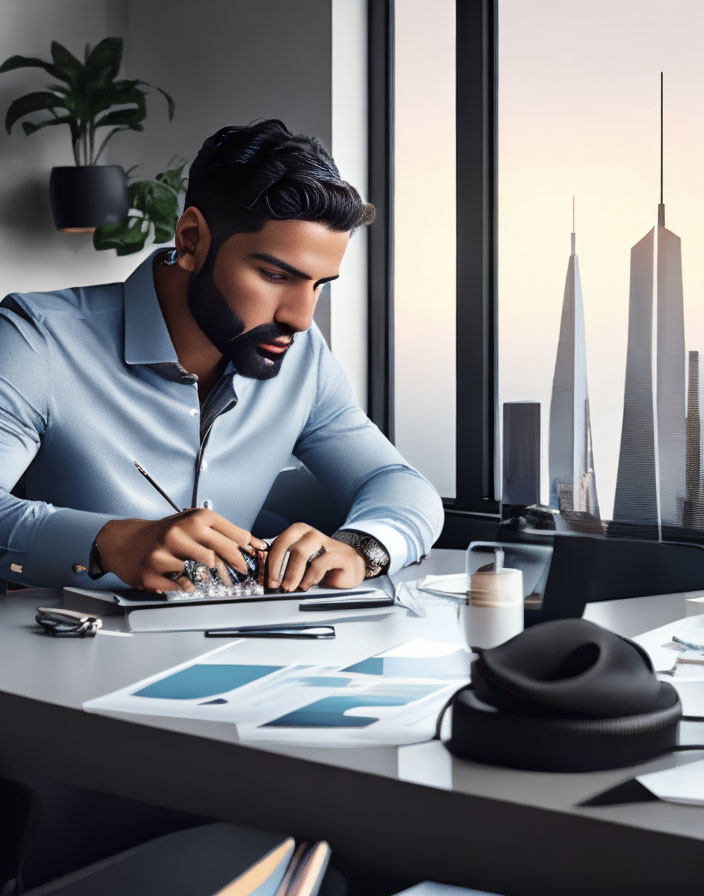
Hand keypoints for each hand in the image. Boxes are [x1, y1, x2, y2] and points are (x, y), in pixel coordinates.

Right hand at [95, 509, 267, 592]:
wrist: (124, 541)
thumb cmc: (165, 532)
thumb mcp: (192, 522)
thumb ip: (222, 531)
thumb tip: (255, 543)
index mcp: (194, 518)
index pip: (233, 535)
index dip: (249, 549)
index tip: (256, 557)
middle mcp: (179, 532)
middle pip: (219, 554)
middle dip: (235, 567)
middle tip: (239, 574)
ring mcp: (164, 553)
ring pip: (201, 571)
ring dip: (210, 578)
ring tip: (210, 576)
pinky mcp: (152, 573)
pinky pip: (182, 586)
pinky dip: (189, 586)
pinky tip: (186, 580)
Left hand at [265, 523, 364, 591]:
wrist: (349, 566)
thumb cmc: (321, 564)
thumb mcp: (300, 562)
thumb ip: (285, 564)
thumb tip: (265, 576)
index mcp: (298, 532)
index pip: (278, 543)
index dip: (269, 561)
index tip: (264, 578)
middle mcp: (310, 534)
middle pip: (287, 545)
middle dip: (276, 566)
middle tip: (274, 584)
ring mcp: (325, 542)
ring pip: (301, 552)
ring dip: (292, 572)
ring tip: (288, 587)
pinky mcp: (338, 554)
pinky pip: (320, 563)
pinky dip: (310, 576)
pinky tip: (306, 585)